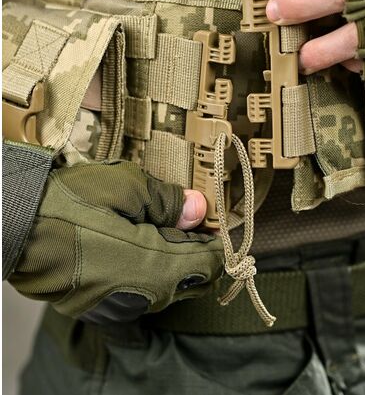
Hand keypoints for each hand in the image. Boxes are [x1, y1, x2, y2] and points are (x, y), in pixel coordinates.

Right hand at [9, 161, 221, 322]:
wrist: (16, 226)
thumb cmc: (69, 203)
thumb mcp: (126, 187)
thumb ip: (170, 202)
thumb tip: (199, 209)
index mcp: (153, 265)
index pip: (207, 263)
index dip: (216, 241)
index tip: (216, 221)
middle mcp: (141, 296)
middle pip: (191, 280)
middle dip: (196, 251)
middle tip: (187, 219)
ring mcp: (119, 306)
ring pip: (166, 289)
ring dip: (172, 262)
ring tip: (157, 229)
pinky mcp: (101, 307)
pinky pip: (140, 295)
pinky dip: (148, 273)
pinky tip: (132, 247)